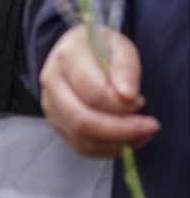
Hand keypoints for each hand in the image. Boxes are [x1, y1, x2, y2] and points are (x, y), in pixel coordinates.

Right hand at [39, 26, 159, 157]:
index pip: (93, 92)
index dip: (121, 104)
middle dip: (120, 130)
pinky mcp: (55, 120)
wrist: (80, 51)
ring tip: (140, 135)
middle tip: (148, 127)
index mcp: (67, 57)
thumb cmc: (102, 48)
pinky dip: (105, 149)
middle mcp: (51, 81)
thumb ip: (126, 67)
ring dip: (115, 143)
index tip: (141, 101)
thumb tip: (128, 95)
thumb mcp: (120, 47)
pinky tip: (124, 141)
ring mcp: (49, 103)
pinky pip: (79, 145)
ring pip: (79, 137)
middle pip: (81, 119)